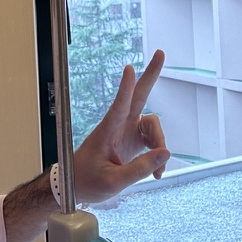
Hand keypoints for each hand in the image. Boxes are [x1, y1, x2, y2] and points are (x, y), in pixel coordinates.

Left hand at [72, 50, 168, 204]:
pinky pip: (152, 140)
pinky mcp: (132, 140)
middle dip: (150, 75)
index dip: (125, 87)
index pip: (118, 105)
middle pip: (138, 95)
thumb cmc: (87, 182)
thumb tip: (166, 153)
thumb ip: (140, 169)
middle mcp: (119, 125)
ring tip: (158, 171)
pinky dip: (158, 155)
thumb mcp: (114, 182)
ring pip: (153, 124)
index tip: (129, 69)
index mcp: (107, 131)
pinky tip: (157, 172)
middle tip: (160, 54)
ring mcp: (126, 131)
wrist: (76, 187)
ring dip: (160, 144)